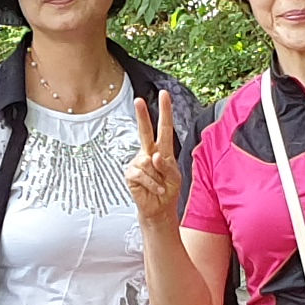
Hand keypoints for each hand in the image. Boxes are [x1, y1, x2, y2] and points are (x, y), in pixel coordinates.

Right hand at [125, 90, 185, 226]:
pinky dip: (151, 183)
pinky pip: (141, 174)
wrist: (159, 209)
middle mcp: (149, 153)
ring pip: (148, 162)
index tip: (164, 94)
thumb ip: (167, 166)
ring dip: (157, 177)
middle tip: (138, 100)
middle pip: (146, 131)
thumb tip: (153, 157)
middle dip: (142, 116)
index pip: (164, 128)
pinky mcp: (130, 174)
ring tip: (159, 186)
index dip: (165, 111)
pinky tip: (154, 189)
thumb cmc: (167, 190)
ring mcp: (138, 162)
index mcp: (163, 150)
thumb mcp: (174, 177)